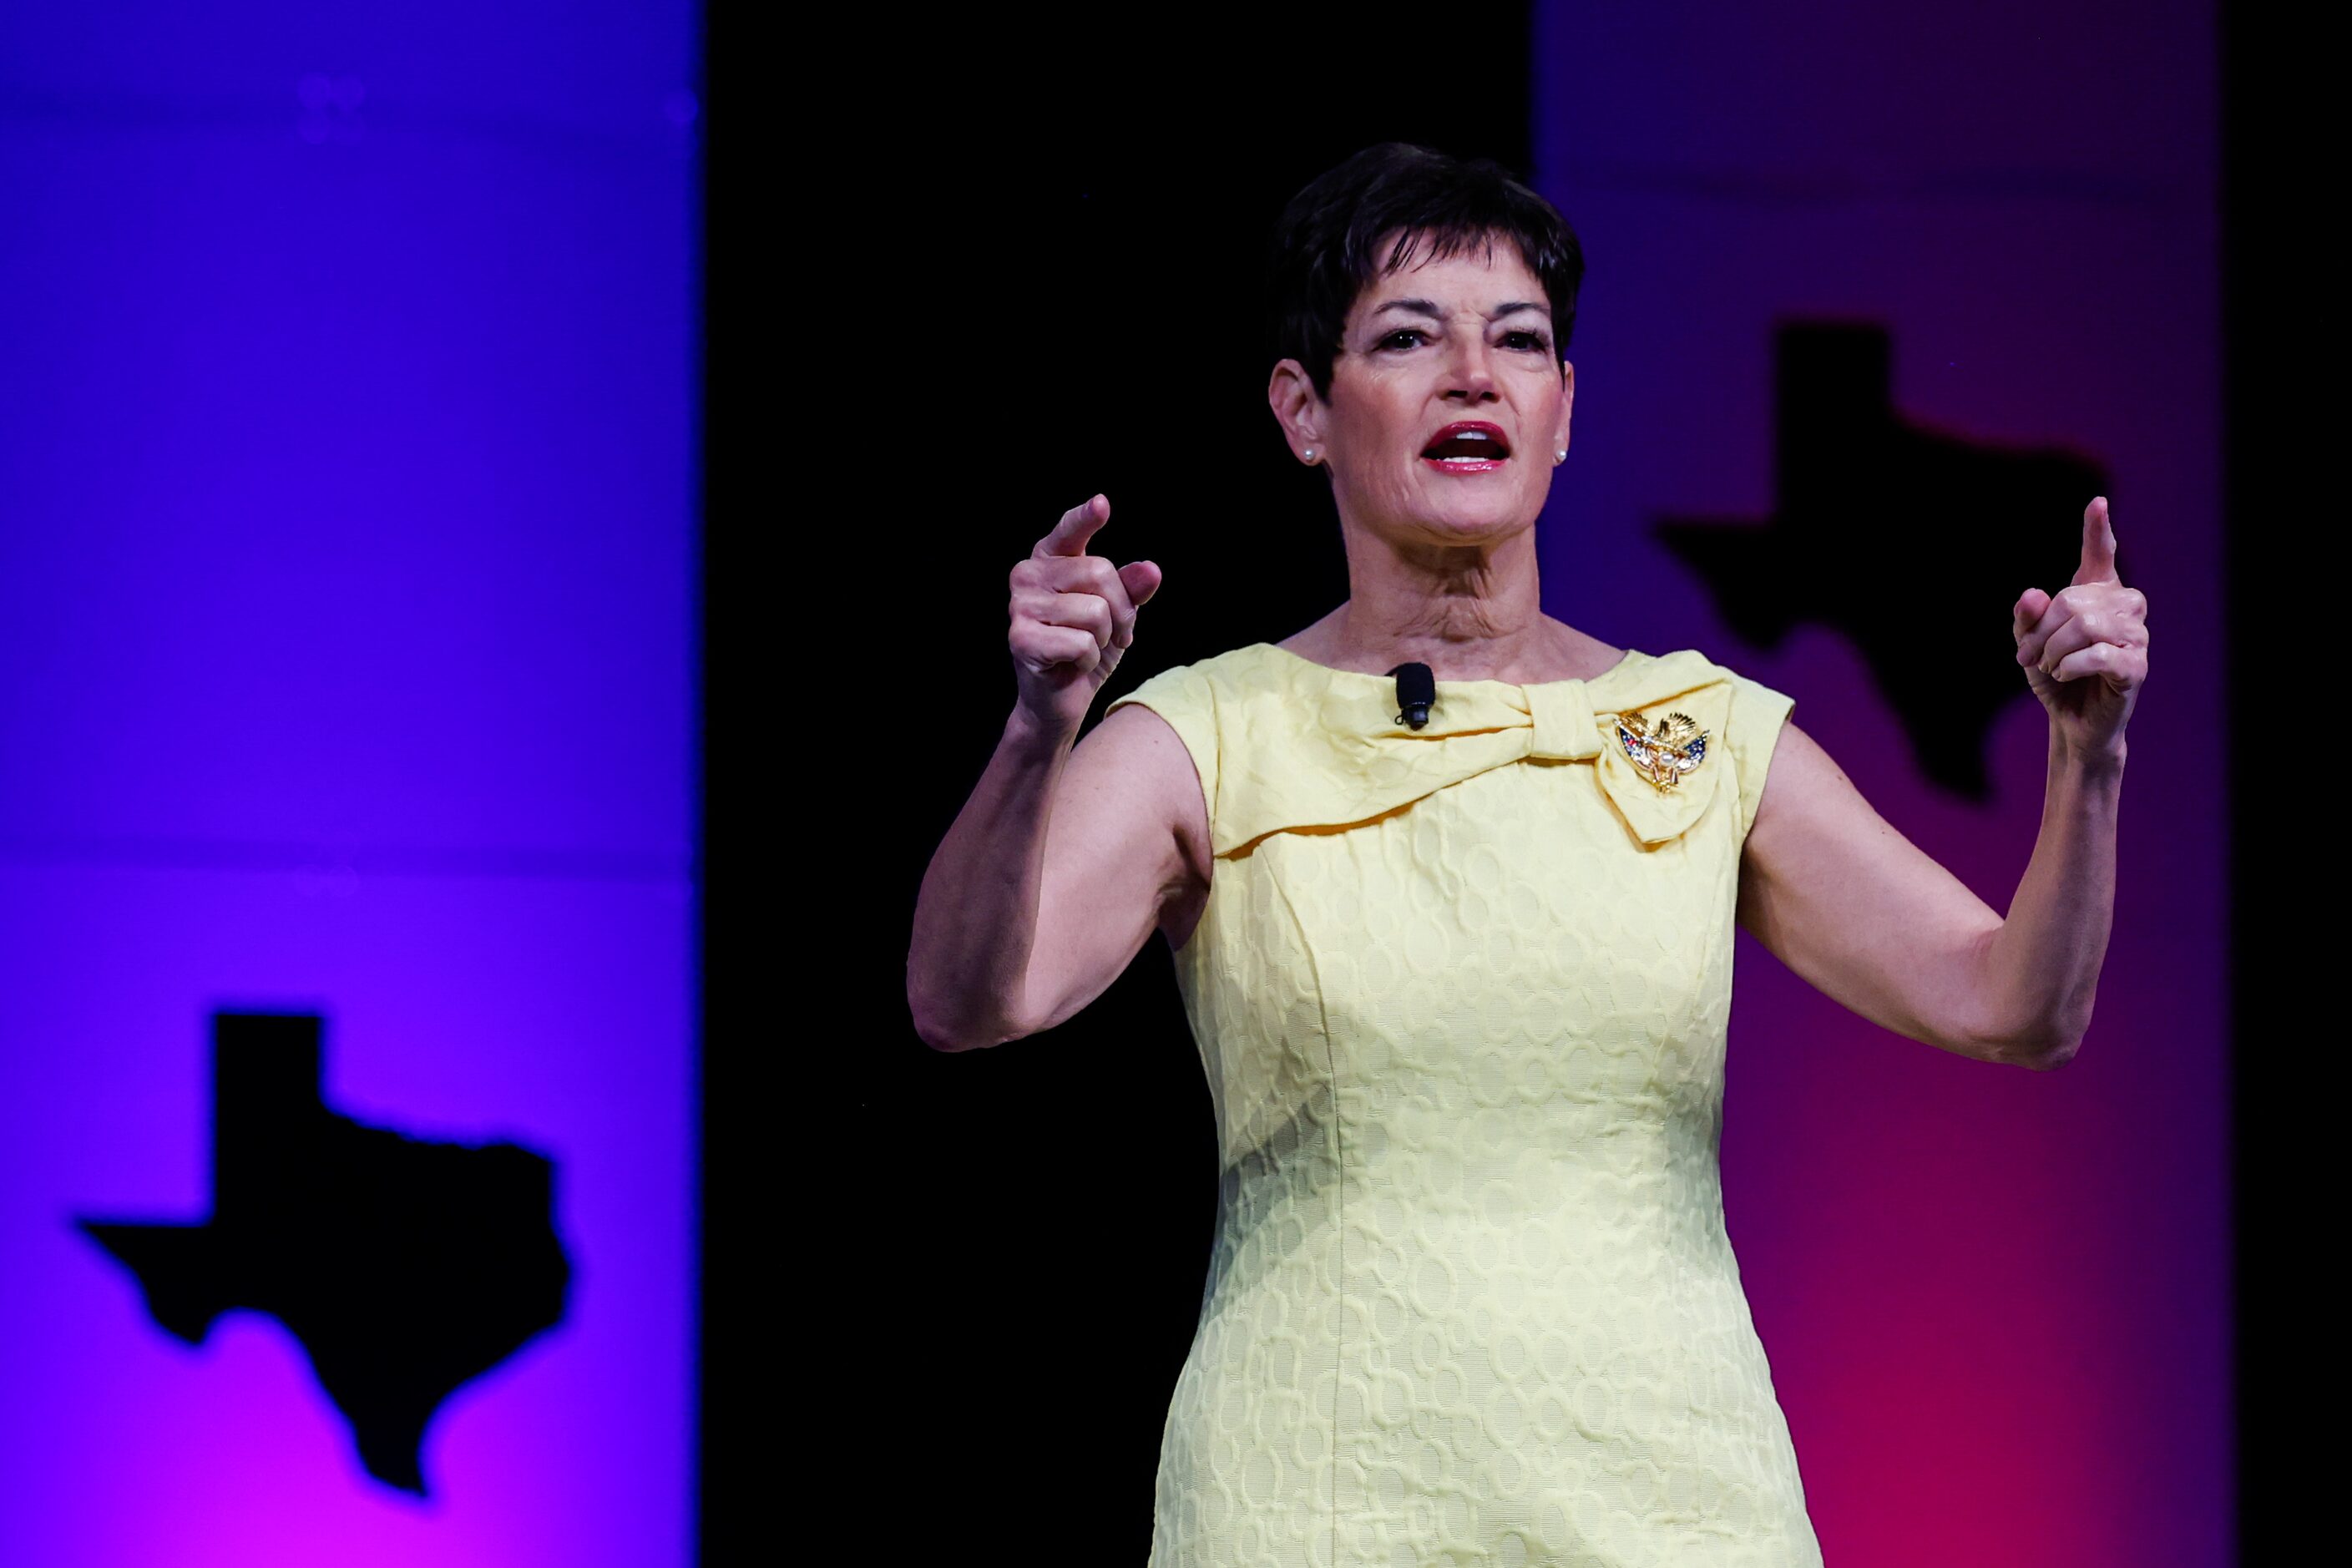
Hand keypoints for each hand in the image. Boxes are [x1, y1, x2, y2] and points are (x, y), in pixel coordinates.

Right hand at [1007, 495, 1163, 736]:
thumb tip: (1150, 570)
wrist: (1060, 700)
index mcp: (1049, 560)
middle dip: (1120, 609)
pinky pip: (1081, 643)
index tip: (1101, 504)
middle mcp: (1028, 575)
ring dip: (1105, 639)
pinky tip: (1072, 664)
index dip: (1085, 518)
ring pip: (1095, 611)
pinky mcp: (1020, 639)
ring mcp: (1020, 606)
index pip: (1069, 531)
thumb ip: (1131, 588)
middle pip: (1100, 572)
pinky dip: (1088, 660)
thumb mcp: (1118, 613)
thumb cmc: (1087, 647)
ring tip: (1089, 649)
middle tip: (1113, 633)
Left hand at [2012, 497, 2147, 759]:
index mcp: (2098, 595)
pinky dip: (2070, 666)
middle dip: (2041, 631)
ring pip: (2085, 626)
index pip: (2100, 555)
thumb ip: (2026, 617)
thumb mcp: (2029, 643)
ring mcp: (2136, 635)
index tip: (2097, 503)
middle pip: (2073, 601)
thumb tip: (2033, 595)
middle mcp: (2123, 607)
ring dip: (2054, 650)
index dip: (2097, 530)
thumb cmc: (2055, 675)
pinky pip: (2097, 655)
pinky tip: (2066, 674)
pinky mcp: (2136, 665)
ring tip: (2050, 666)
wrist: (2071, 721)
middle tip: (2028, 655)